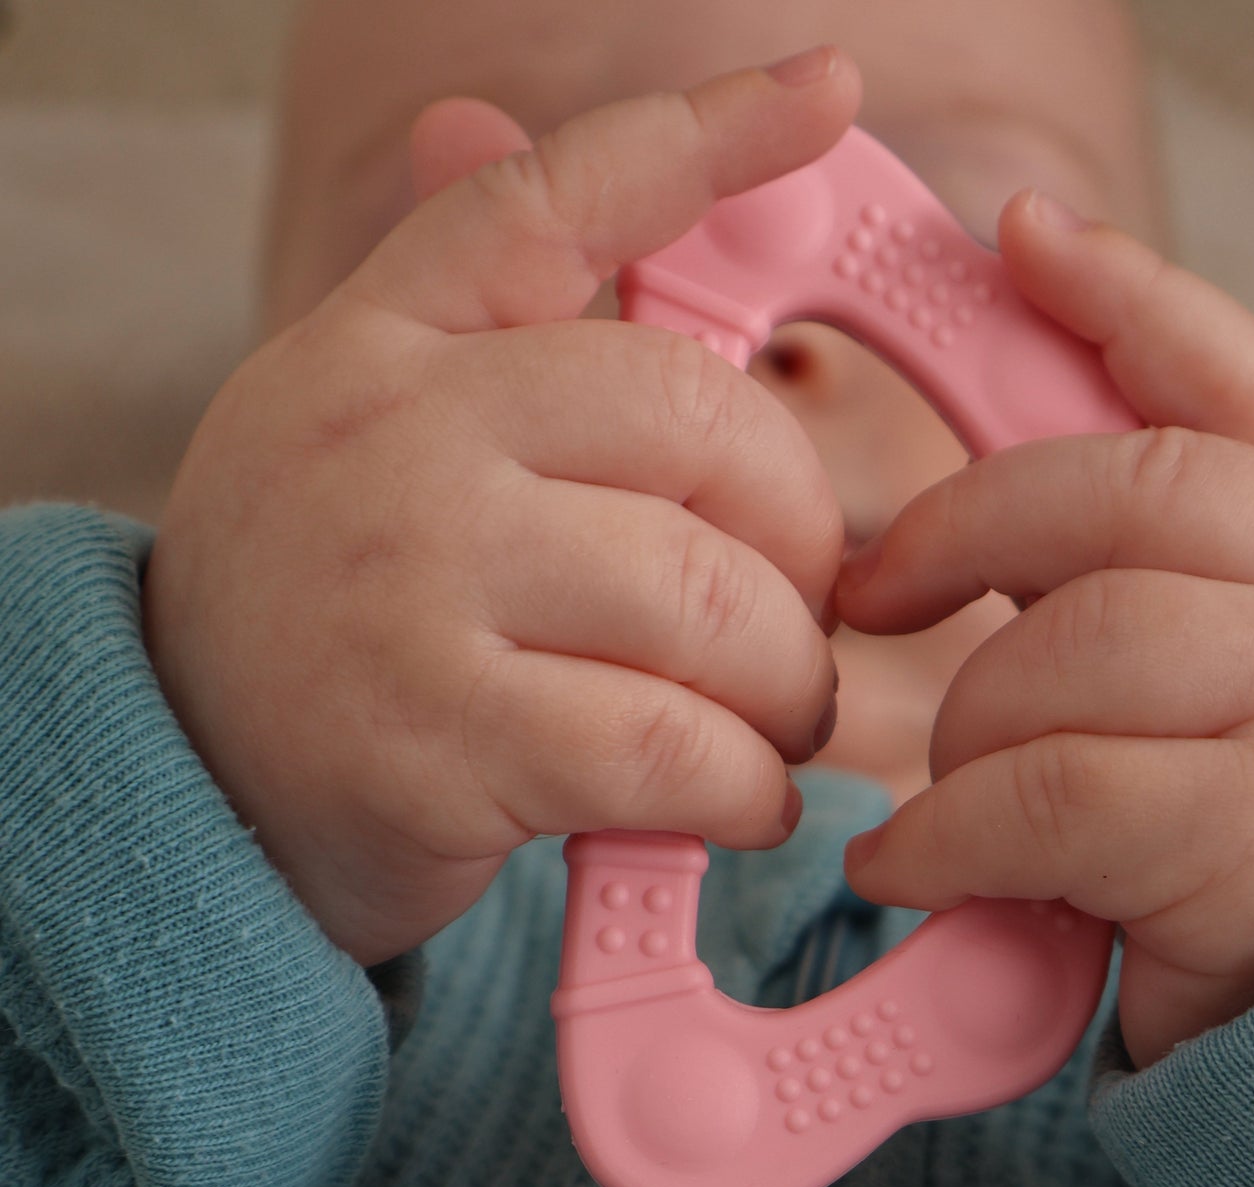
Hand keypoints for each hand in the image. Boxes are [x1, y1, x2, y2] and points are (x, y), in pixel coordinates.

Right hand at [143, 52, 858, 963]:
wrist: (191, 779)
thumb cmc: (328, 602)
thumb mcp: (363, 426)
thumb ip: (456, 309)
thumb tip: (468, 119)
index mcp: (391, 346)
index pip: (552, 200)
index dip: (706, 134)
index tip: (827, 85)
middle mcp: (396, 439)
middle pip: (705, 430)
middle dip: (806, 542)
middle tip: (808, 618)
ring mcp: (410, 588)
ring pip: (712, 604)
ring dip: (791, 686)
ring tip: (779, 721)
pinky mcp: (436, 746)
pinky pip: (669, 750)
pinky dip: (746, 787)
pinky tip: (744, 799)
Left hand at [836, 190, 1253, 1067]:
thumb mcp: (1218, 684)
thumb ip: (1135, 587)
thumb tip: (961, 533)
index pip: (1234, 381)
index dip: (1126, 298)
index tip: (1024, 238)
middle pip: (1121, 492)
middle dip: (960, 532)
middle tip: (871, 591)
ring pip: (1068, 648)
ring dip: (966, 725)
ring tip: (946, 792)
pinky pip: (1046, 791)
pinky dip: (945, 833)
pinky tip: (907, 867)